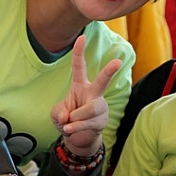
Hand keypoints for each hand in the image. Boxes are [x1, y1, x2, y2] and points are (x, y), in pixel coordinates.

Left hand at [50, 35, 121, 155]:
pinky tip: (70, 129)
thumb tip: (68, 116)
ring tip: (69, 123)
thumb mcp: (57, 114)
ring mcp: (100, 107)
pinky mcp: (102, 120)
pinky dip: (75, 127)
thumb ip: (58, 112)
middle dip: (110, 71)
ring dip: (75, 118)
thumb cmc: (67, 120)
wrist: (78, 138)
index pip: (79, 66)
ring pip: (90, 108)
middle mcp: (93, 93)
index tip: (82, 37)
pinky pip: (88, 122)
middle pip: (102, 81)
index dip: (79, 52)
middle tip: (118, 61)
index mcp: (80, 86)